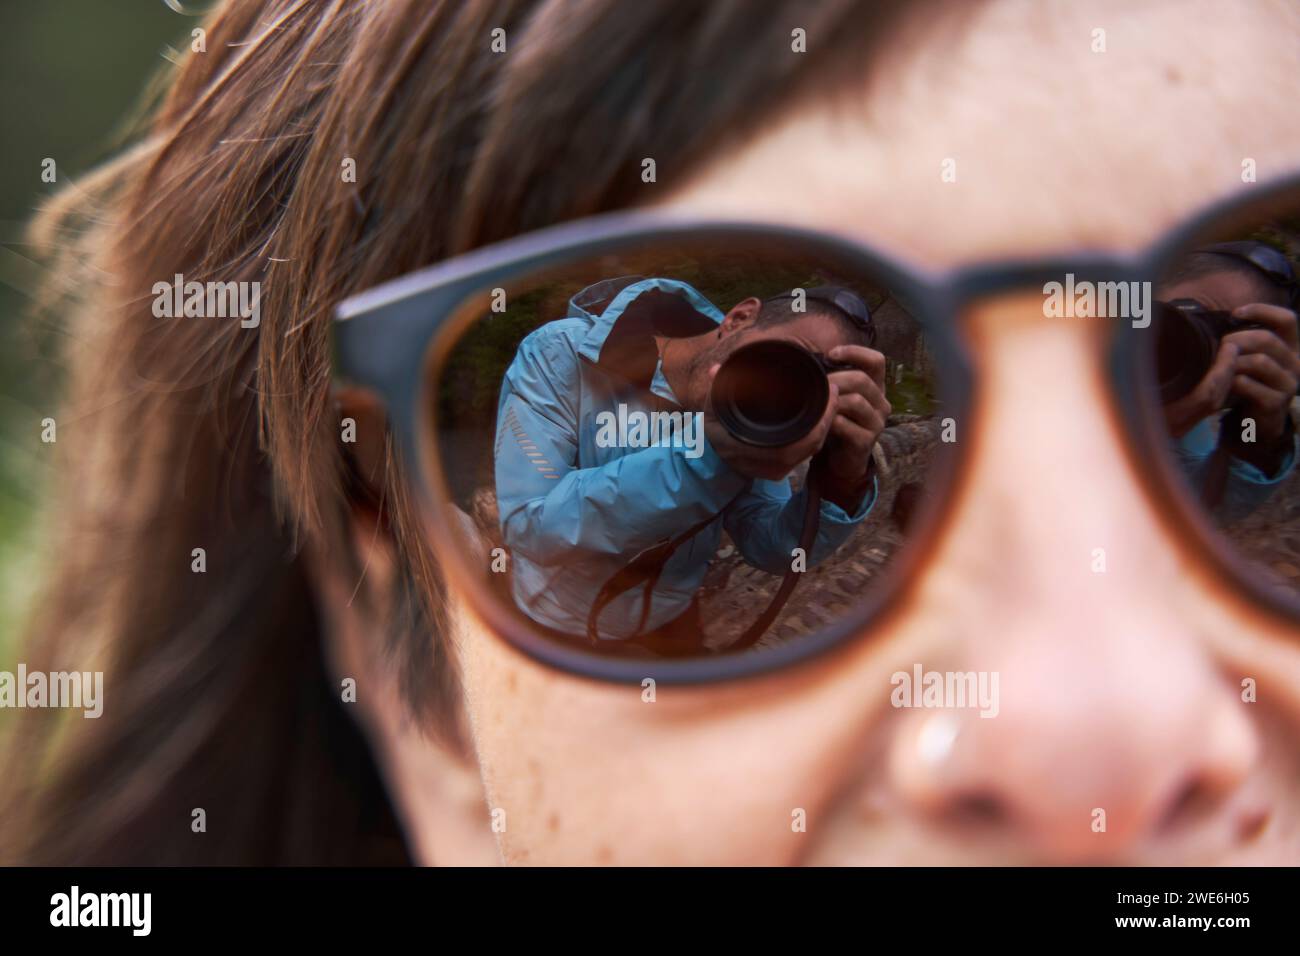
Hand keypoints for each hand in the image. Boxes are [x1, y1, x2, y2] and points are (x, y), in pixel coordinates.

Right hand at [703, 365, 838, 481]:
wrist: (708, 457)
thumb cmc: (713, 431)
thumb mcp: (713, 407)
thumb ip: (717, 387)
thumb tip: (716, 370)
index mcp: (759, 450)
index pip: (806, 438)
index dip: (824, 416)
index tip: (830, 389)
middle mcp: (772, 465)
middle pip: (814, 444)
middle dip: (828, 417)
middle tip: (834, 391)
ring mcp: (778, 470)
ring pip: (813, 449)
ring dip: (824, 426)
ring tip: (829, 400)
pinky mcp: (781, 470)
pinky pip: (807, 453)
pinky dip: (816, 434)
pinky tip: (820, 417)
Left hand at [821, 344, 890, 508]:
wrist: (839, 459)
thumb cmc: (836, 422)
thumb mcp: (837, 397)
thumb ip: (833, 379)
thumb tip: (807, 357)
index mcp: (876, 387)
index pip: (876, 361)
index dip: (855, 352)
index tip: (831, 354)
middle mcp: (881, 402)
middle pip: (862, 379)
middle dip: (834, 379)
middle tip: (813, 383)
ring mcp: (876, 423)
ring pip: (855, 401)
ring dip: (831, 400)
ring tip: (814, 403)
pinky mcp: (867, 441)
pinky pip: (846, 425)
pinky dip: (829, 422)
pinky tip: (819, 422)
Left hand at [1222, 303, 1299, 471]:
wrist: (1256, 423)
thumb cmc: (1250, 383)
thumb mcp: (1251, 357)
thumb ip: (1246, 339)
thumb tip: (1222, 316)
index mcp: (1292, 347)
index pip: (1287, 319)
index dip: (1263, 311)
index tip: (1235, 313)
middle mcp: (1296, 363)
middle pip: (1267, 339)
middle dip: (1237, 340)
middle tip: (1218, 346)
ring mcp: (1289, 384)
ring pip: (1259, 361)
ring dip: (1232, 362)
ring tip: (1219, 367)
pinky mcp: (1277, 403)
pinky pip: (1249, 385)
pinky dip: (1231, 382)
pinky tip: (1224, 384)